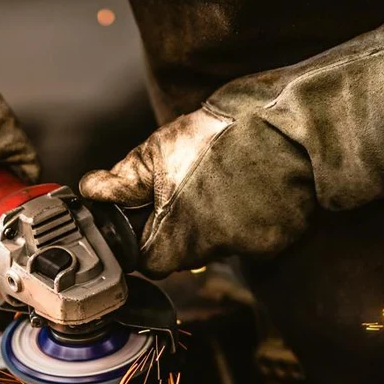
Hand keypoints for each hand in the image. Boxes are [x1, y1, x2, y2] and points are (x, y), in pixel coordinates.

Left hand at [80, 16, 383, 276]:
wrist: (292, 121)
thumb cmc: (221, 134)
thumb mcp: (158, 150)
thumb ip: (122, 179)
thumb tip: (91, 190)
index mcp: (175, 238)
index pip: (148, 261)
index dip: (143, 238)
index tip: (149, 215)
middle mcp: (212, 252)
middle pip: (184, 255)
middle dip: (180, 227)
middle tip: (190, 187)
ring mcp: (248, 249)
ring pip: (218, 244)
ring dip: (215, 221)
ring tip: (223, 179)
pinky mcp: (280, 239)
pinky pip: (254, 237)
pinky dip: (250, 217)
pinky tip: (251, 186)